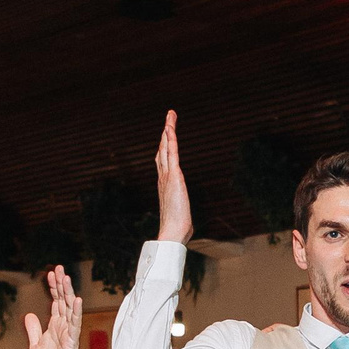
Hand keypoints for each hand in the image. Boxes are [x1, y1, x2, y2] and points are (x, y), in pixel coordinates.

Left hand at [23, 266, 81, 348]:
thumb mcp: (34, 345)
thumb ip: (34, 329)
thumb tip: (30, 315)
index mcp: (55, 327)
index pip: (56, 303)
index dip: (53, 288)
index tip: (50, 274)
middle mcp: (63, 328)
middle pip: (64, 302)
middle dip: (61, 285)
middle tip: (59, 268)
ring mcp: (69, 334)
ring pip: (70, 309)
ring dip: (68, 293)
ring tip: (66, 278)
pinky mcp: (71, 343)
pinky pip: (74, 325)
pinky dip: (75, 312)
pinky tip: (76, 300)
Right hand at [155, 111, 192, 244]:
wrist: (172, 233)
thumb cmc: (177, 230)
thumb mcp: (181, 218)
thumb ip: (182, 215)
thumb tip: (185, 225)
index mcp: (165, 186)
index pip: (164, 163)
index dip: (164, 148)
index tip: (165, 137)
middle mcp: (163, 178)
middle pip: (162, 151)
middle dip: (165, 134)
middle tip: (168, 119)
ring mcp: (167, 176)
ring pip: (166, 148)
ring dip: (168, 130)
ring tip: (170, 115)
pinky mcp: (174, 176)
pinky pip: (172, 153)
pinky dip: (170, 139)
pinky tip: (169, 128)